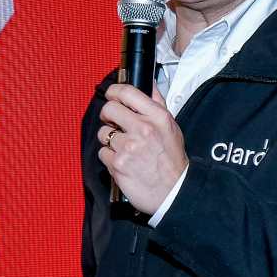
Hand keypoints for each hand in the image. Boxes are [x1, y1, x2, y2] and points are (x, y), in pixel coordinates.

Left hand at [97, 83, 187, 214]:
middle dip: (108, 115)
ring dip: (110, 140)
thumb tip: (149, 84)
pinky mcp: (117, 164)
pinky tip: (122, 161)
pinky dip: (109, 157)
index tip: (111, 94)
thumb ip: (157, 104)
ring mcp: (128, 147)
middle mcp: (143, 129)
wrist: (173, 192)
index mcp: (157, 117)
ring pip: (103, 133)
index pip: (128, 92)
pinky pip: (102, 153)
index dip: (114, 91)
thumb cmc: (172, 161)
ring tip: (124, 148)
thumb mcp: (171, 127)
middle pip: (109, 109)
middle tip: (113, 123)